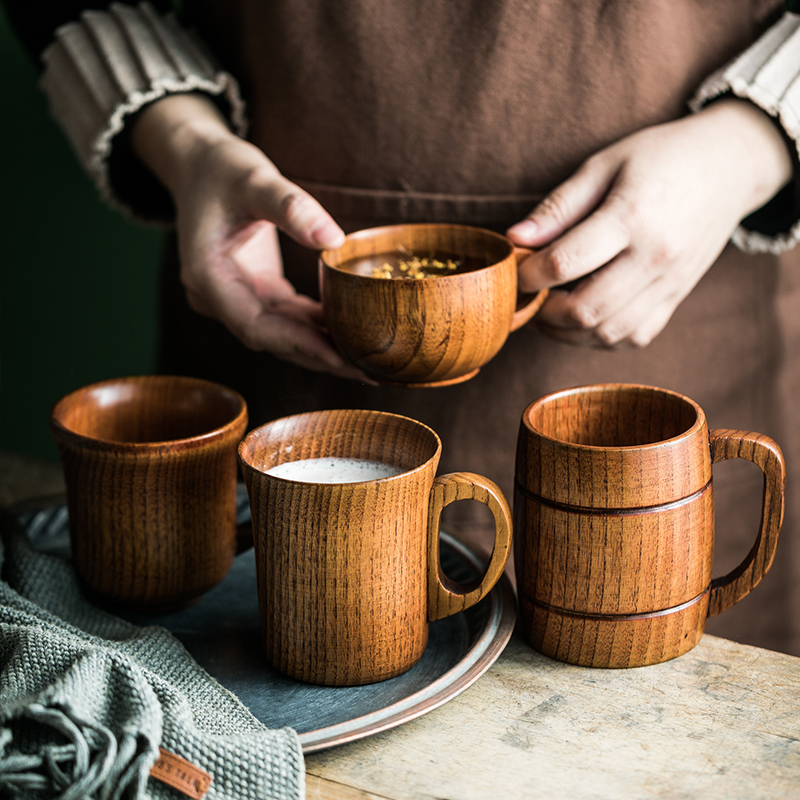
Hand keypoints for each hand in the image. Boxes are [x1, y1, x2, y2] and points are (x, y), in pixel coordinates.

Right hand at [131, 94, 366, 378]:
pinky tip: (352, 330)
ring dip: (324, 347)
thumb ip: (290, 206)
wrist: (198, 163)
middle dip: (321, 357)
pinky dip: (318, 326)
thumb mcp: (253, 177)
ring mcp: (236, 298)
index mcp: (209, 279)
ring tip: (370, 360)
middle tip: (370, 372)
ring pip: (284, 335)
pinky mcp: (255, 291)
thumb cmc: (221, 167)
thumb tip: (334, 239)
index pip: (258, 328)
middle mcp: (219, 298)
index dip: (301, 346)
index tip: (341, 360)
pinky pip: (290, 318)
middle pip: (274, 341)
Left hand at [506, 99, 792, 347]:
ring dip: (567, 332)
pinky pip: (633, 337)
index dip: (528, 275)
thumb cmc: (661, 158)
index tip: (514, 270)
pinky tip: (582, 319)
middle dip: (544, 311)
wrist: (731, 166)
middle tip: (528, 297)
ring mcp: (669, 283)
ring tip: (548, 311)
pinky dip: (599, 337)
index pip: (565, 263)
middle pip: (585, 310)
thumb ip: (558, 206)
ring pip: (607, 333)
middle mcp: (655, 258)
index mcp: (632, 217)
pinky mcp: (676, 298)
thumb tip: (513, 239)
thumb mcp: (604, 165)